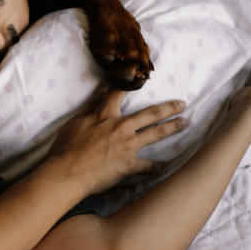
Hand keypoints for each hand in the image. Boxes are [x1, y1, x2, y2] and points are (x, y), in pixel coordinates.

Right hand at [42, 88, 186, 194]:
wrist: (67, 173)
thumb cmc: (66, 149)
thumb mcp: (74, 124)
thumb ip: (89, 111)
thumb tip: (99, 98)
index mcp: (105, 115)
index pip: (118, 93)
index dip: (130, 82)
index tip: (142, 75)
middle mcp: (121, 127)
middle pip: (150, 113)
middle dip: (169, 107)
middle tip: (182, 104)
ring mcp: (128, 146)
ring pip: (156, 133)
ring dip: (172, 127)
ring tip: (184, 123)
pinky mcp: (129, 165)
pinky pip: (149, 166)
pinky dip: (158, 167)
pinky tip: (167, 166)